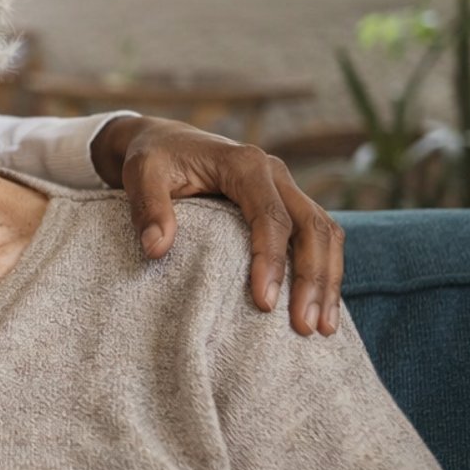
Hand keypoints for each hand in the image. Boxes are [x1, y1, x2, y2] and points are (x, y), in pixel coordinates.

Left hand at [92, 116, 343, 335]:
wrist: (163, 141)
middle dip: (313, 278)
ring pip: (326, 233)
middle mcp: (275, 173)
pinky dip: (326, 271)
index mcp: (244, 164)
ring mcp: (286, 189)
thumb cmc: (153, 159)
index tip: (264, 303)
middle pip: (312, 226)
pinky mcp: (288, 204)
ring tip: (324, 328)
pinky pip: (319, 237)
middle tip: (304, 326)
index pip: (270, 216)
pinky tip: (322, 307)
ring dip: (328, 280)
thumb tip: (156, 248)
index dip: (271, 260)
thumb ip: (148, 208)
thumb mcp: (140, 174)